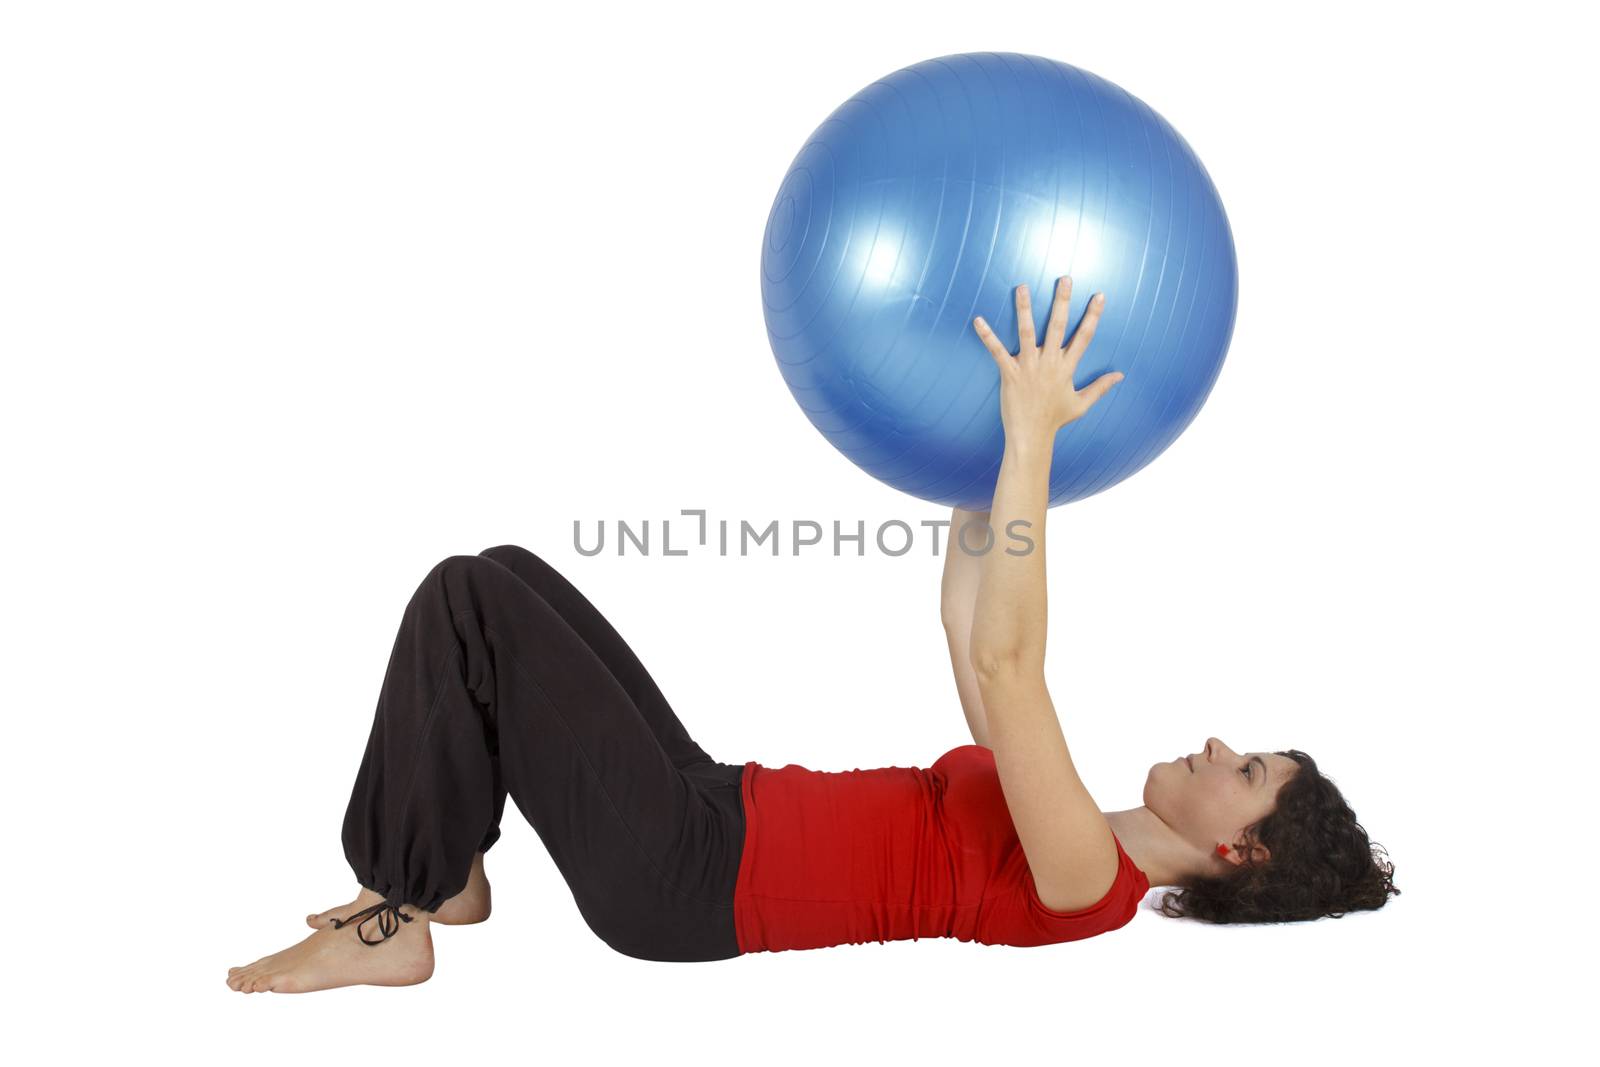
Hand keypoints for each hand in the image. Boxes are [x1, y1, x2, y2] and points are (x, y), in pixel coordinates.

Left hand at [972, 277, 1122, 443]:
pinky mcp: (1010, 374)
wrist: (1032, 436)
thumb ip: (1100, 387)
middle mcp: (1049, 363)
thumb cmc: (1055, 420)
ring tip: (1022, 287)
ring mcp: (1029, 367)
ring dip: (1024, 308)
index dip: (1092, 315)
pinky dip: (987, 336)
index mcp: (1067, 367)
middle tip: (1064, 278)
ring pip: (1027, 332)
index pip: (1084, 336)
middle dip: (1062, 301)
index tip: (1099, 295)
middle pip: (1057, 326)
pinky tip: (978, 320)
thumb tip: (1120, 375)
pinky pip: (997, 352)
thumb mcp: (1081, 404)